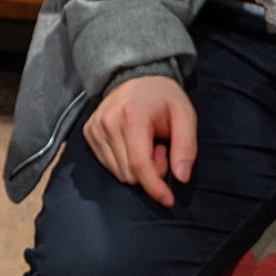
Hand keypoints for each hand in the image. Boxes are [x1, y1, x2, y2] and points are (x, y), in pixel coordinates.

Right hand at [83, 76, 197, 205]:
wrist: (137, 75)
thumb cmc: (164, 98)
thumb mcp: (185, 116)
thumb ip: (186, 147)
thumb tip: (181, 177)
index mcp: (132, 115)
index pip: (139, 165)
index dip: (154, 187)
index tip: (168, 200)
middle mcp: (108, 122)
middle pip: (129, 173)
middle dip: (150, 171)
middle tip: (160, 149)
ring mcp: (95, 127)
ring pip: (118, 173)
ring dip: (136, 168)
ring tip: (147, 144)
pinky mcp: (89, 132)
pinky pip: (107, 165)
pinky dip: (123, 162)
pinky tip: (132, 144)